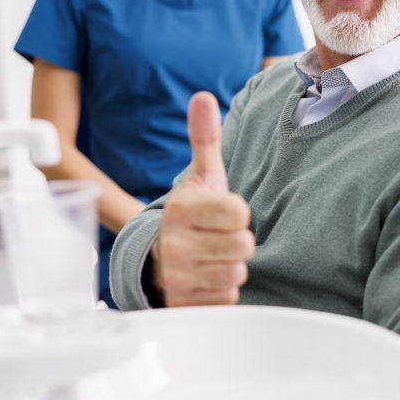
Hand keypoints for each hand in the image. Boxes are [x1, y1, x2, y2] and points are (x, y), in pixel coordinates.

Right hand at [152, 92, 254, 305]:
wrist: (156, 257)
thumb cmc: (190, 213)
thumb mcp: (201, 176)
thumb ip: (205, 138)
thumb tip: (204, 97)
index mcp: (181, 207)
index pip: (239, 211)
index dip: (238, 212)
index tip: (224, 212)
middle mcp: (174, 242)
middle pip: (242, 245)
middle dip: (237, 241)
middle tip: (219, 236)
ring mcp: (176, 275)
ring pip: (235, 274)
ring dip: (230, 266)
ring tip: (213, 255)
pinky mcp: (182, 302)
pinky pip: (225, 298)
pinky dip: (221, 291)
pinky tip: (207, 277)